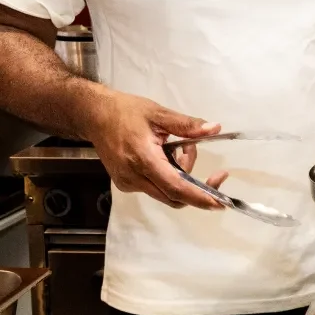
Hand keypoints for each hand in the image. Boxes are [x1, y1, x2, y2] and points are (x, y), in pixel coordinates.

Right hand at [81, 91, 225, 208]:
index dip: (199, 197)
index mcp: (144, 159)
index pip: (176, 187)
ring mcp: (128, 183)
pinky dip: (168, 176)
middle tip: (210, 168)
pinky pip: (155, 187)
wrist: (95, 116)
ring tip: (179, 147)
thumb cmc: (126, 112)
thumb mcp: (159, 113)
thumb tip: (214, 128)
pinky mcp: (125, 183)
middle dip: (196, 185)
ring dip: (181, 175)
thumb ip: (187, 125)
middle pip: (173, 196)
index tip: (220, 202)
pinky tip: (164, 153)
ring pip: (165, 192)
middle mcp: (134, 177)